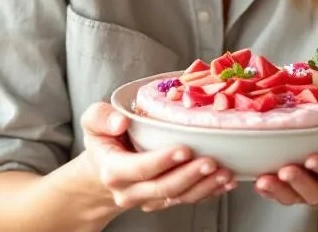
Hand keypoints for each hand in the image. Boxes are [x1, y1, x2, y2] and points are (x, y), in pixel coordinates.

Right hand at [80, 102, 236, 212]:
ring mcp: (148, 199)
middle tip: (211, 162)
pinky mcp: (163, 201)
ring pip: (178, 197)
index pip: (139, 168)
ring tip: (224, 173)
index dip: (162, 161)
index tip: (184, 149)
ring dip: (204, 187)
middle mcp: (130, 191)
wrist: (103, 169)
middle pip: (163, 187)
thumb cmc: (104, 140)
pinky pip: (187, 200)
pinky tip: (225, 183)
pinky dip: (208, 193)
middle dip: (190, 175)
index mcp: (113, 170)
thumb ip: (101, 117)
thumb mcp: (93, 123)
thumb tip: (121, 121)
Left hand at [254, 122, 317, 207]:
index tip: (313, 159)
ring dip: (281, 190)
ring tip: (265, 180)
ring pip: (298, 198)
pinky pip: (285, 197)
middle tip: (286, 170)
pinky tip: (259, 184)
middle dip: (301, 183)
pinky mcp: (299, 193)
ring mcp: (316, 194)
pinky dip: (271, 192)